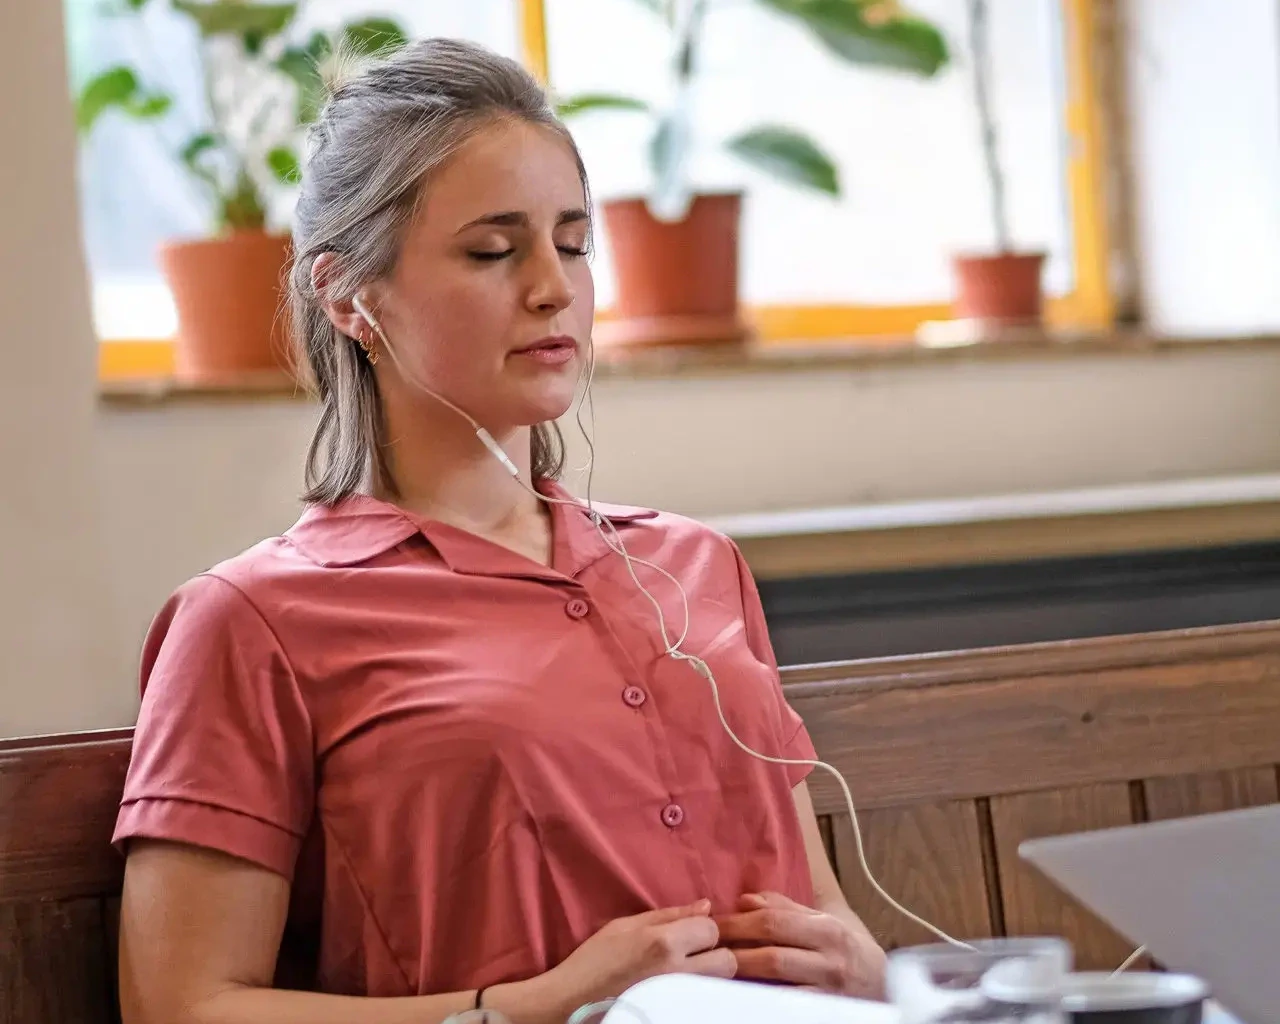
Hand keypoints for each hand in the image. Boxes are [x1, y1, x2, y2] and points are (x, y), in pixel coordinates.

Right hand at [532, 900, 736, 1019]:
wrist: (572, 1003)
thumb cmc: (594, 960)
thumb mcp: (625, 926)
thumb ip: (668, 915)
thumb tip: (705, 906)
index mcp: (663, 942)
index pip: (711, 928)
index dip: (701, 927)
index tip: (687, 932)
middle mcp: (677, 971)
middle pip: (727, 959)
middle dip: (714, 952)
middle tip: (693, 952)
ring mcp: (679, 998)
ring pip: (720, 983)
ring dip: (709, 973)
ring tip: (686, 970)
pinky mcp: (677, 1014)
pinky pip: (704, 1000)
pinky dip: (700, 991)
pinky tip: (681, 987)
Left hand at [715, 891, 885, 998]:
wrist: (887, 986)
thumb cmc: (847, 948)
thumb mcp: (825, 921)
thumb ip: (786, 908)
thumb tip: (744, 899)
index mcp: (827, 928)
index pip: (774, 921)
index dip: (738, 922)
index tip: (711, 923)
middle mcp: (830, 958)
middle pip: (772, 952)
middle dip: (734, 948)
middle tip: (705, 947)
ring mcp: (828, 990)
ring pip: (776, 982)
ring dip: (742, 975)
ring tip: (716, 969)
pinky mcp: (825, 1012)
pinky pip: (786, 1006)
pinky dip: (761, 1000)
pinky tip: (740, 994)